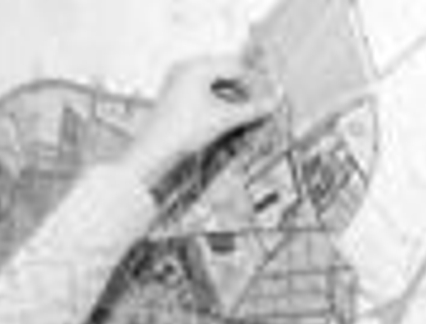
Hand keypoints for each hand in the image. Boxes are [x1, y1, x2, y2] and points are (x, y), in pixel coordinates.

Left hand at [122, 54, 277, 191]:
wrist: (151, 155)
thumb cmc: (181, 133)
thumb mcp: (222, 119)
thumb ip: (252, 109)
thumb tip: (274, 102)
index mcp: (196, 66)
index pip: (235, 67)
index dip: (255, 82)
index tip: (268, 96)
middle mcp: (184, 69)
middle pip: (224, 74)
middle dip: (244, 90)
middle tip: (259, 105)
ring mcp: (176, 83)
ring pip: (213, 85)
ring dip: (231, 98)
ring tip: (245, 113)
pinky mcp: (173, 98)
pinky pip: (201, 94)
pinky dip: (216, 103)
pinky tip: (226, 117)